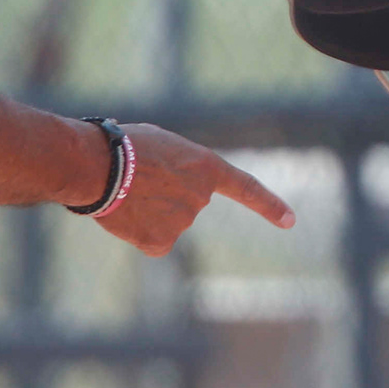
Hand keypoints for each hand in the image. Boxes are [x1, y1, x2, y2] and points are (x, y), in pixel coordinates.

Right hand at [93, 123, 294, 256]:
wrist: (97, 167)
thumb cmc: (122, 145)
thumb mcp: (162, 143)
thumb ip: (177, 165)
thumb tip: (161, 182)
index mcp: (206, 168)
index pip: (246, 188)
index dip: (269, 205)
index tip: (291, 221)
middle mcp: (201, 198)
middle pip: (186, 203)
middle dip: (165, 195)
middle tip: (137, 179)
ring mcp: (183, 223)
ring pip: (167, 223)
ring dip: (149, 211)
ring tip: (125, 192)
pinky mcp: (160, 244)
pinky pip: (153, 241)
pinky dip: (139, 233)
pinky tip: (126, 216)